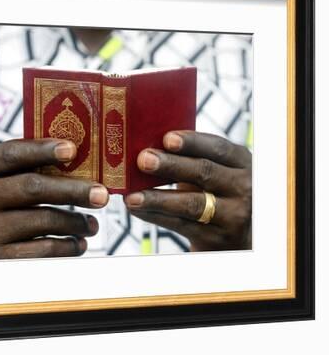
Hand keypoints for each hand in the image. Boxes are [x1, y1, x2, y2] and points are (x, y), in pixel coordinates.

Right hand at [0, 138, 108, 260]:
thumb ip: (27, 165)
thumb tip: (80, 154)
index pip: (11, 153)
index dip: (42, 150)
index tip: (72, 149)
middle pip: (33, 187)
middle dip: (73, 189)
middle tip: (101, 194)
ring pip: (44, 220)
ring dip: (76, 222)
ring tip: (91, 223)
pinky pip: (45, 249)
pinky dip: (68, 245)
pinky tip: (78, 242)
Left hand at [124, 131, 251, 250]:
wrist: (238, 238)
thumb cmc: (217, 194)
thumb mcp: (216, 173)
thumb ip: (192, 159)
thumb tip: (147, 146)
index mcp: (242, 163)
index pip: (218, 148)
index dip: (192, 142)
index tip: (167, 138)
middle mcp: (244, 188)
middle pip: (204, 172)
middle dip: (171, 165)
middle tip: (143, 160)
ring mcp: (234, 215)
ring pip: (191, 204)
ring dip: (157, 198)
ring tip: (132, 196)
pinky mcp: (218, 239)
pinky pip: (181, 225)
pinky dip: (155, 216)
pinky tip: (137, 209)